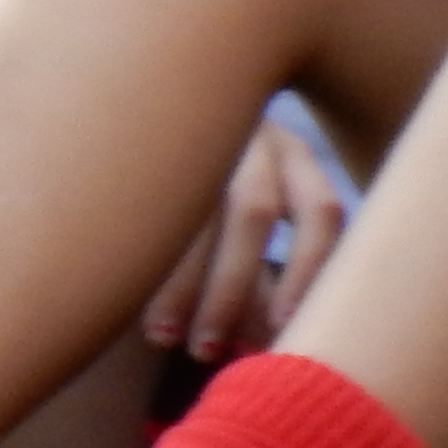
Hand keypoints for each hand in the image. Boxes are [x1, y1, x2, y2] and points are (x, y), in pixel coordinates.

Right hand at [143, 116, 350, 361]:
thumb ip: (265, 277)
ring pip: (191, 212)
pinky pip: (145, 204)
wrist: (161, 98)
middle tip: (210, 350)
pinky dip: (141, 259)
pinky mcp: (145, 142)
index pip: (321, 211)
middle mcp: (251, 140)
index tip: (286, 324)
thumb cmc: (222, 197)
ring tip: (164, 338)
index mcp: (293, 157)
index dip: (308, 270)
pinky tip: (127, 299)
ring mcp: (197, 136)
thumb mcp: (256, 221)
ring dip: (178, 286)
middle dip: (234, 288)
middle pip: (254, 211)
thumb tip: (265, 347)